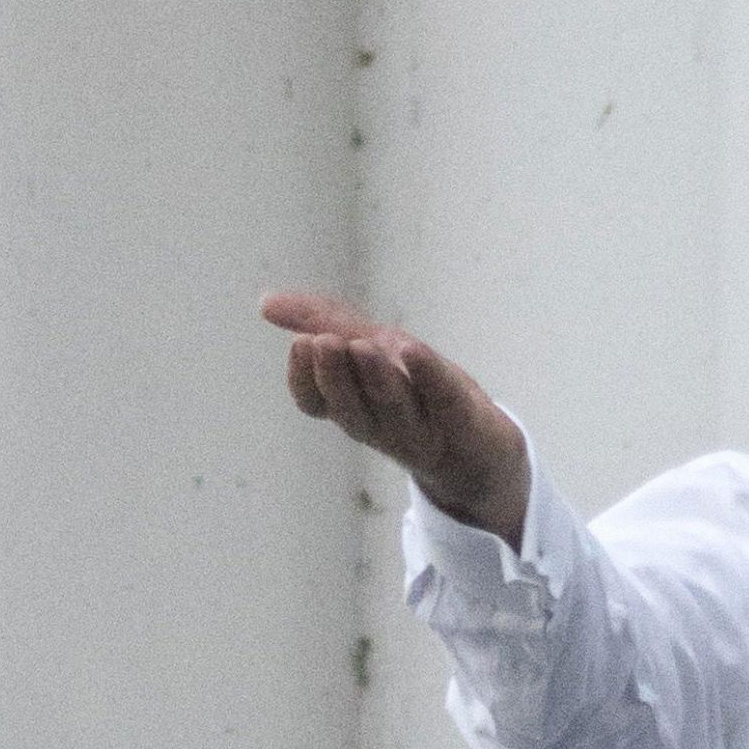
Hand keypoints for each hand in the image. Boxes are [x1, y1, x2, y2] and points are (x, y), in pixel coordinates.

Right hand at [262, 291, 530, 544]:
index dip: (306, 381)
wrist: (484, 447)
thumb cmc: (417, 391)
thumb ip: (322, 322)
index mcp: (355, 410)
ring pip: (393, 410)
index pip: (318, 404)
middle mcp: (381, 426)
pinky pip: (443, 400)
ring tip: (360, 345)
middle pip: (351, 409)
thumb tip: (264, 302)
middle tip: (323, 342)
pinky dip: (428, 377)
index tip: (299, 346)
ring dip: (375, 379)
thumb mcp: (371, 347)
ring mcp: (423, 431)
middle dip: (335, 377)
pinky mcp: (464, 422)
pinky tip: (412, 351)